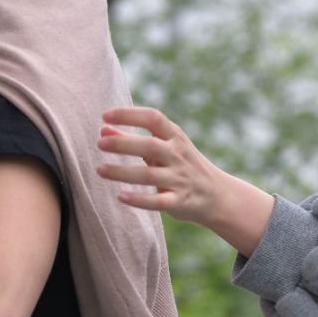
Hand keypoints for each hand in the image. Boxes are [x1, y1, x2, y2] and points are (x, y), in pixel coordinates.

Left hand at [96, 106, 274, 254]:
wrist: (218, 196)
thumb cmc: (183, 167)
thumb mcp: (165, 148)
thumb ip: (134, 140)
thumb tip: (103, 130)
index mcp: (175, 137)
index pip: (153, 118)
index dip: (129, 115)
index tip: (104, 116)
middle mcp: (178, 155)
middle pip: (149, 146)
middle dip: (123, 144)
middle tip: (99, 144)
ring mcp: (180, 179)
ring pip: (149, 175)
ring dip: (122, 172)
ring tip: (100, 170)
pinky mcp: (180, 201)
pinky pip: (158, 201)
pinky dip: (139, 199)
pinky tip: (121, 196)